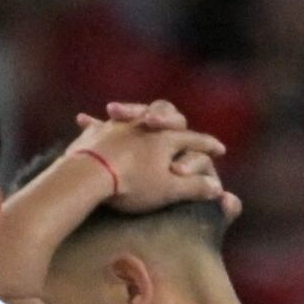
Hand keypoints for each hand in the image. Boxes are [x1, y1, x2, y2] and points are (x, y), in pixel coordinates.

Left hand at [86, 99, 237, 222]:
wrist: (88, 176)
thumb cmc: (132, 184)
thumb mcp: (169, 191)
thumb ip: (195, 187)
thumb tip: (216, 187)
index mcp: (168, 139)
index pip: (196, 140)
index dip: (210, 146)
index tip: (220, 149)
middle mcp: (145, 126)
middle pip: (166, 114)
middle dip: (172, 119)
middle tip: (176, 125)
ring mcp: (119, 126)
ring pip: (131, 115)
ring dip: (132, 113)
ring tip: (127, 113)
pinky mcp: (94, 133)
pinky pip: (97, 125)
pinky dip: (96, 124)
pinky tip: (84, 120)